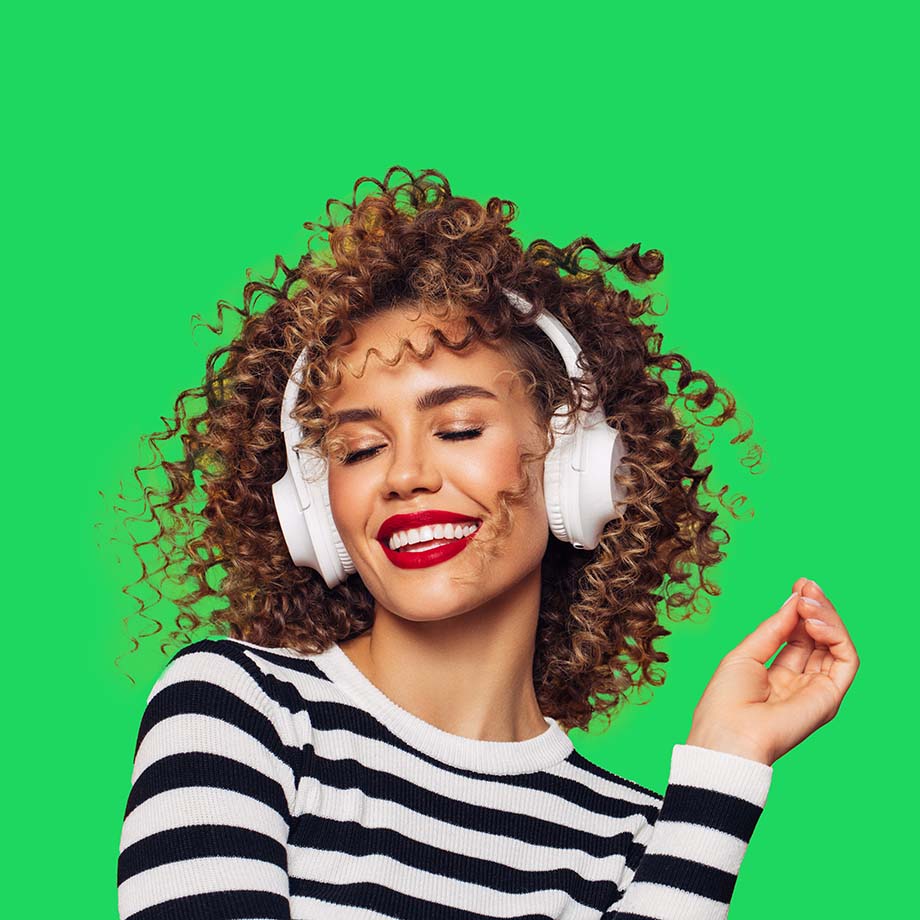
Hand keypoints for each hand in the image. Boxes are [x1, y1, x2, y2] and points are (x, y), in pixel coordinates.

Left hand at [685, 578, 859, 765]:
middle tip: (806, 587)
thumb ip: (775, 628)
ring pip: (837, 645)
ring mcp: (817, 689)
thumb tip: (795, 598)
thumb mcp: (747, 653)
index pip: (799, 634)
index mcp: (777, 673)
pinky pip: (847, 660)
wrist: (728, 735)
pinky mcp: (830, 697)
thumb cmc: (726, 700)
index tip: (799, 584)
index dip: (800, 608)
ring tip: (808, 602)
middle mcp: (801, 681)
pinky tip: (814, 622)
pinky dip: (836, 636)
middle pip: (819, 637)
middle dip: (815, 607)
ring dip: (826, 617)